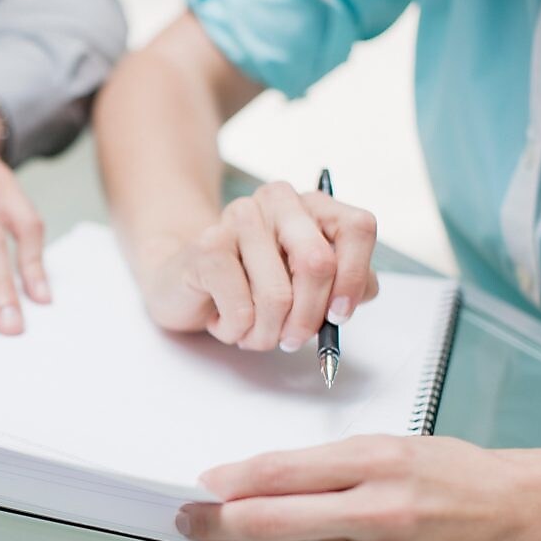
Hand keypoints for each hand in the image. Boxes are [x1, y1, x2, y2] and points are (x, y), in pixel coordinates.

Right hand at [141, 182, 378, 350]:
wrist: (183, 281)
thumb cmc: (251, 286)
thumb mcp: (306, 285)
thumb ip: (343, 284)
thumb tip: (357, 295)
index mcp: (312, 205)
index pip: (357, 228)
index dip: (354, 277)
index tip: (340, 315)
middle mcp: (278, 201)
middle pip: (319, 263)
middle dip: (308, 317)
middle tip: (292, 339)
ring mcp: (239, 217)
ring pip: (277, 297)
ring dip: (266, 333)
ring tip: (251, 332)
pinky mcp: (208, 245)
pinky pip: (241, 309)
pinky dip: (236, 330)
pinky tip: (223, 321)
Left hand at [176, 436, 540, 540]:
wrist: (510, 515)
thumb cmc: (448, 474)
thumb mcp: (382, 445)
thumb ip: (318, 464)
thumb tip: (251, 476)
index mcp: (375, 461)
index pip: (283, 471)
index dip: (232, 478)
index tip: (204, 479)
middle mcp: (377, 510)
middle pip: (273, 518)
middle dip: (217, 517)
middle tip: (186, 512)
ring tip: (203, 535)